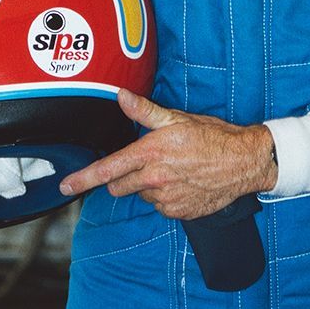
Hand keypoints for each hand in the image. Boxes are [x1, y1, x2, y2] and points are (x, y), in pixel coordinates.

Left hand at [59, 89, 277, 218]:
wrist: (243, 162)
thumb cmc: (212, 136)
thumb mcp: (177, 118)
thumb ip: (144, 111)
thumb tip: (120, 96)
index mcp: (150, 153)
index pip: (108, 169)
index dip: (83, 179)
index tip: (65, 186)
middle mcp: (154, 179)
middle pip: (119, 186)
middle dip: (122, 176)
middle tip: (144, 162)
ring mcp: (166, 199)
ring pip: (141, 194)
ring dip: (147, 184)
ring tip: (172, 168)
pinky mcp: (178, 212)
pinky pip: (160, 205)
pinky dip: (165, 195)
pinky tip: (182, 181)